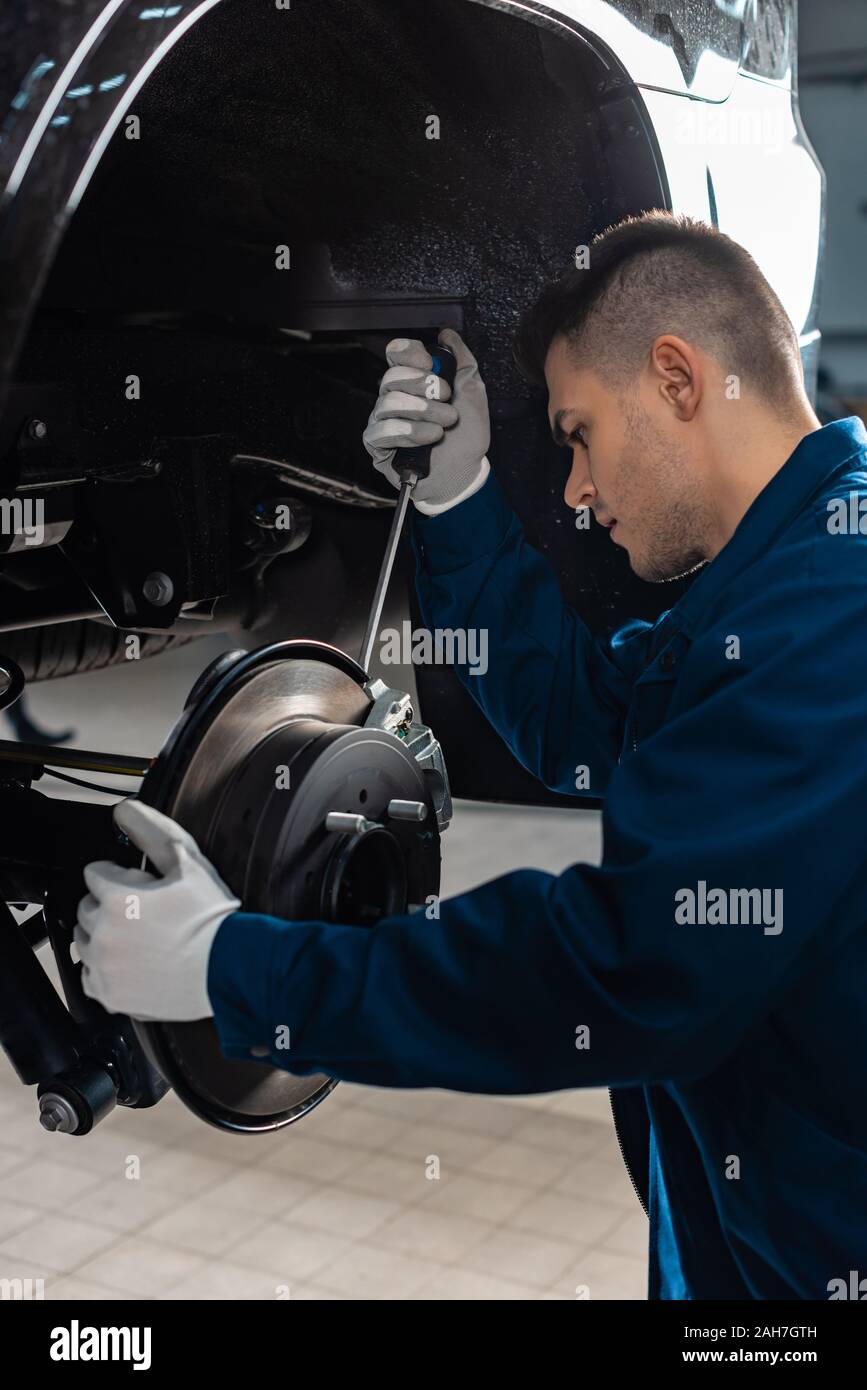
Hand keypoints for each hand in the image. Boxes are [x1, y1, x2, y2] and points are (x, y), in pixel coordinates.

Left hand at [75, 799, 240, 1021]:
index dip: (121, 876)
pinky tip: (135, 963)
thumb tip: (123, 810)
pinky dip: (106, 969)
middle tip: (146, 914)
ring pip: (86, 940)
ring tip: (142, 940)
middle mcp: (103, 933)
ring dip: (106, 935)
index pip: (95, 873)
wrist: (230, 970)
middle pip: (87, 907)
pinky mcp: (109, 994)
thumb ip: (150, 831)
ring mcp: (104, 967)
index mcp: (117, 897)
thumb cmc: (211, 918)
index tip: (142, 887)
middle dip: (110, 905)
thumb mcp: (187, 862)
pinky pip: (90, 976)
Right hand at [363, 327, 490, 512]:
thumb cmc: (466, 438)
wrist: (464, 474)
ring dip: (423, 411)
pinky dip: (409, 431)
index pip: (396, 354)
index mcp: (413, 383)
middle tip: (447, 401)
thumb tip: (447, 335)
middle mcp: (394, 398)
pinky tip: (429, 438)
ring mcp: (382, 420)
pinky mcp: (376, 444)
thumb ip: (462, 361)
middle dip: (424, 386)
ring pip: (388, 402)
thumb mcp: (473, 394)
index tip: (431, 364)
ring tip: (444, 425)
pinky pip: (382, 430)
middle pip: (391, 376)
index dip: (410, 354)